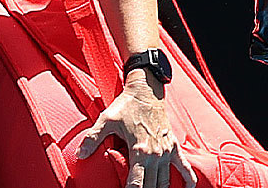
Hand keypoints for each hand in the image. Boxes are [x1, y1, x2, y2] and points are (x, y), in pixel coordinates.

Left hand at [77, 72, 195, 187]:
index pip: (136, 184)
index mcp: (139, 150)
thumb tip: (79, 154)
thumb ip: (92, 138)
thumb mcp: (106, 119)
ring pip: (165, 182)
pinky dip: (188, 181)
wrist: (146, 90)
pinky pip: (185, 168)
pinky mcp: (173, 147)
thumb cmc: (126, 106)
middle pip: (151, 187)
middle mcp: (155, 154)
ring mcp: (167, 151)